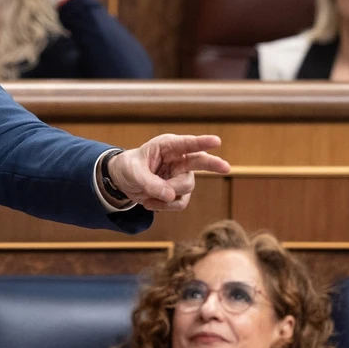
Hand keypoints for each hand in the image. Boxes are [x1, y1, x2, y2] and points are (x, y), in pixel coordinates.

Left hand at [107, 134, 229, 211]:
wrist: (122, 181)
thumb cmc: (129, 168)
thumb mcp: (133, 173)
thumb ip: (150, 183)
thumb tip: (171, 196)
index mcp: (167, 146)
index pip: (187, 143)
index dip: (202, 142)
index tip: (216, 142)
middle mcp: (178, 160)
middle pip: (200, 162)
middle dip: (213, 164)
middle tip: (226, 167)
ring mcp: (181, 176)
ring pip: (186, 188)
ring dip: (167, 196)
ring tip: (147, 196)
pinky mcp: (179, 192)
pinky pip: (179, 202)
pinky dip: (164, 206)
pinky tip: (149, 203)